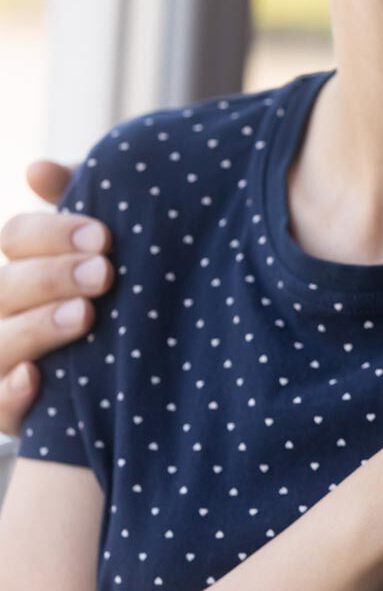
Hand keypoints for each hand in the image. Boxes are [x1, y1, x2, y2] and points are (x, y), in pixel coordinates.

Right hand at [0, 161, 112, 435]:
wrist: (154, 381)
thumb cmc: (132, 295)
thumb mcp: (113, 251)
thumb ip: (88, 205)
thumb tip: (37, 169)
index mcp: (30, 267)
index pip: (16, 238)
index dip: (51, 234)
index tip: (104, 236)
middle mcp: (8, 311)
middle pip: (5, 286)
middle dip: (52, 277)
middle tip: (104, 274)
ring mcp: (5, 362)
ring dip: (36, 327)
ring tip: (84, 316)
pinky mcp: (16, 415)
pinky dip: (11, 393)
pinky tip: (35, 378)